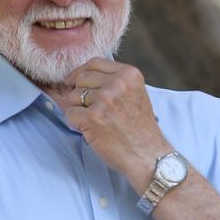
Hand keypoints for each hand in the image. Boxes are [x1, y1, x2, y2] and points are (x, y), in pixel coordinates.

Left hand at [63, 59, 170, 176]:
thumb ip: (113, 82)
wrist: (148, 156)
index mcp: (129, 74)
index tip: (76, 83)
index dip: (81, 73)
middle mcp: (118, 83)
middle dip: (80, 94)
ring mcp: (105, 99)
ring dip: (79, 110)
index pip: (94, 63)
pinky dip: (76, 124)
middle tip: (91, 110)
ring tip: (96, 122)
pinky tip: (90, 131)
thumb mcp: (134, 94)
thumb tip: (76, 77)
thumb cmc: (139, 129)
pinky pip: (70, 114)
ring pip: (73, 96)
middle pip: (81, 78)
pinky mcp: (93, 117)